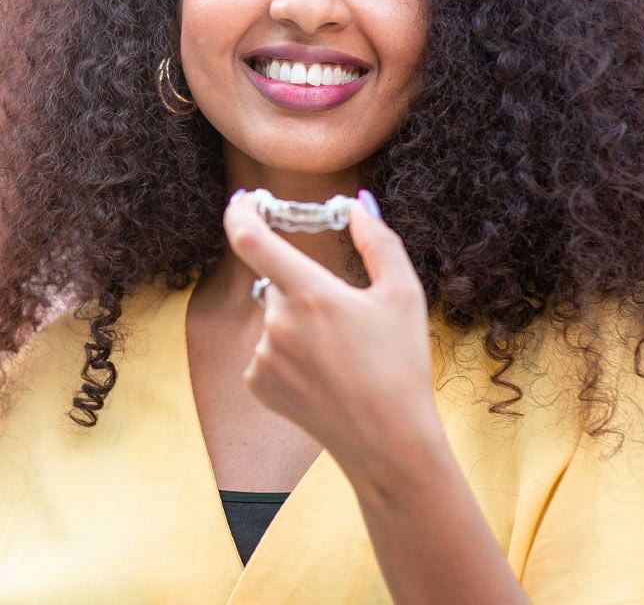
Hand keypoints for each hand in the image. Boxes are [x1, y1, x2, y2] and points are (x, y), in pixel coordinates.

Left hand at [222, 191, 441, 481]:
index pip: (251, 239)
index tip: (244, 200)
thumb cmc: (401, 365)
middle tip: (343, 317)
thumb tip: (357, 203)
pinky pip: (267, 350)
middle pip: (277, 281)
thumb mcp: (403, 294)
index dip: (240, 212)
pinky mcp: (258, 384)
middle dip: (303, 287)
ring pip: (274, 317)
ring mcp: (263, 357)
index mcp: (310, 294)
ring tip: (341, 356)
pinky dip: (288, 353)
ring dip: (298, 321)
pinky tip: (323, 375)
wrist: (389, 443)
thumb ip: (378, 240)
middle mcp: (277, 323)